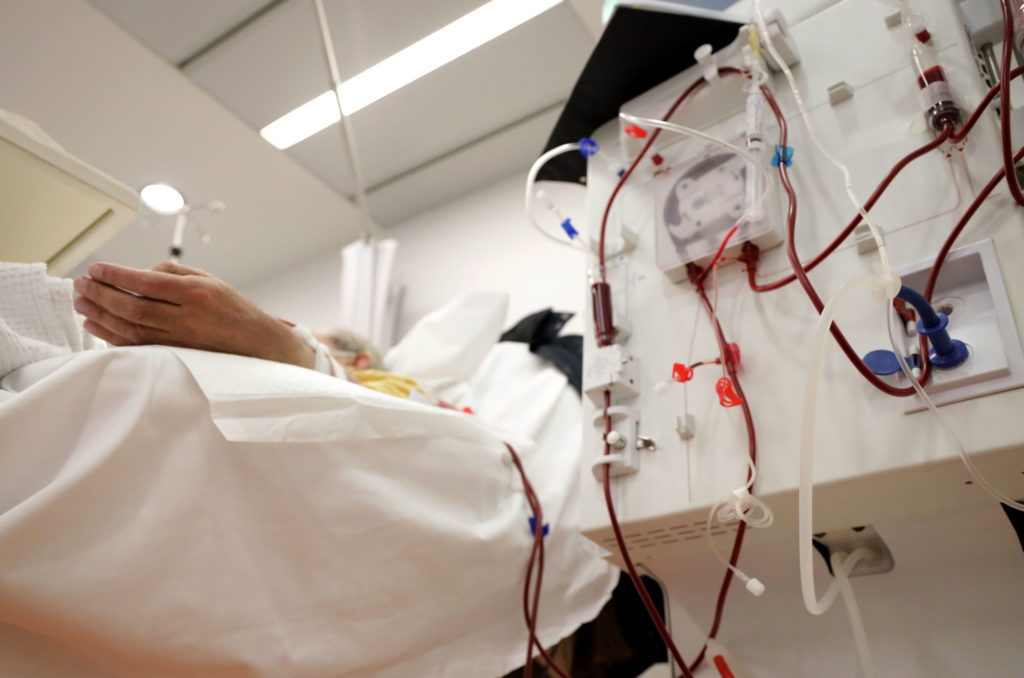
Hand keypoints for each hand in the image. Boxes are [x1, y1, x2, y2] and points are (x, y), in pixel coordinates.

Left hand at [73, 261, 314, 368]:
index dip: (116, 275)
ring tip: (81, 302)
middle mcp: (187, 318)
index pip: (146, 282)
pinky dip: (112, 335)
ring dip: (100, 314)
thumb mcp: (210, 280)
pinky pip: (137, 345)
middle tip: (80, 284)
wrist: (258, 344)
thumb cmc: (233, 309)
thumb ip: (174, 273)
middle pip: (133, 306)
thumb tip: (138, 273)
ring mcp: (180, 340)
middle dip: (101, 294)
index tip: (96, 269)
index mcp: (196, 293)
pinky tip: (95, 325)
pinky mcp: (175, 355)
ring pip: (130, 327)